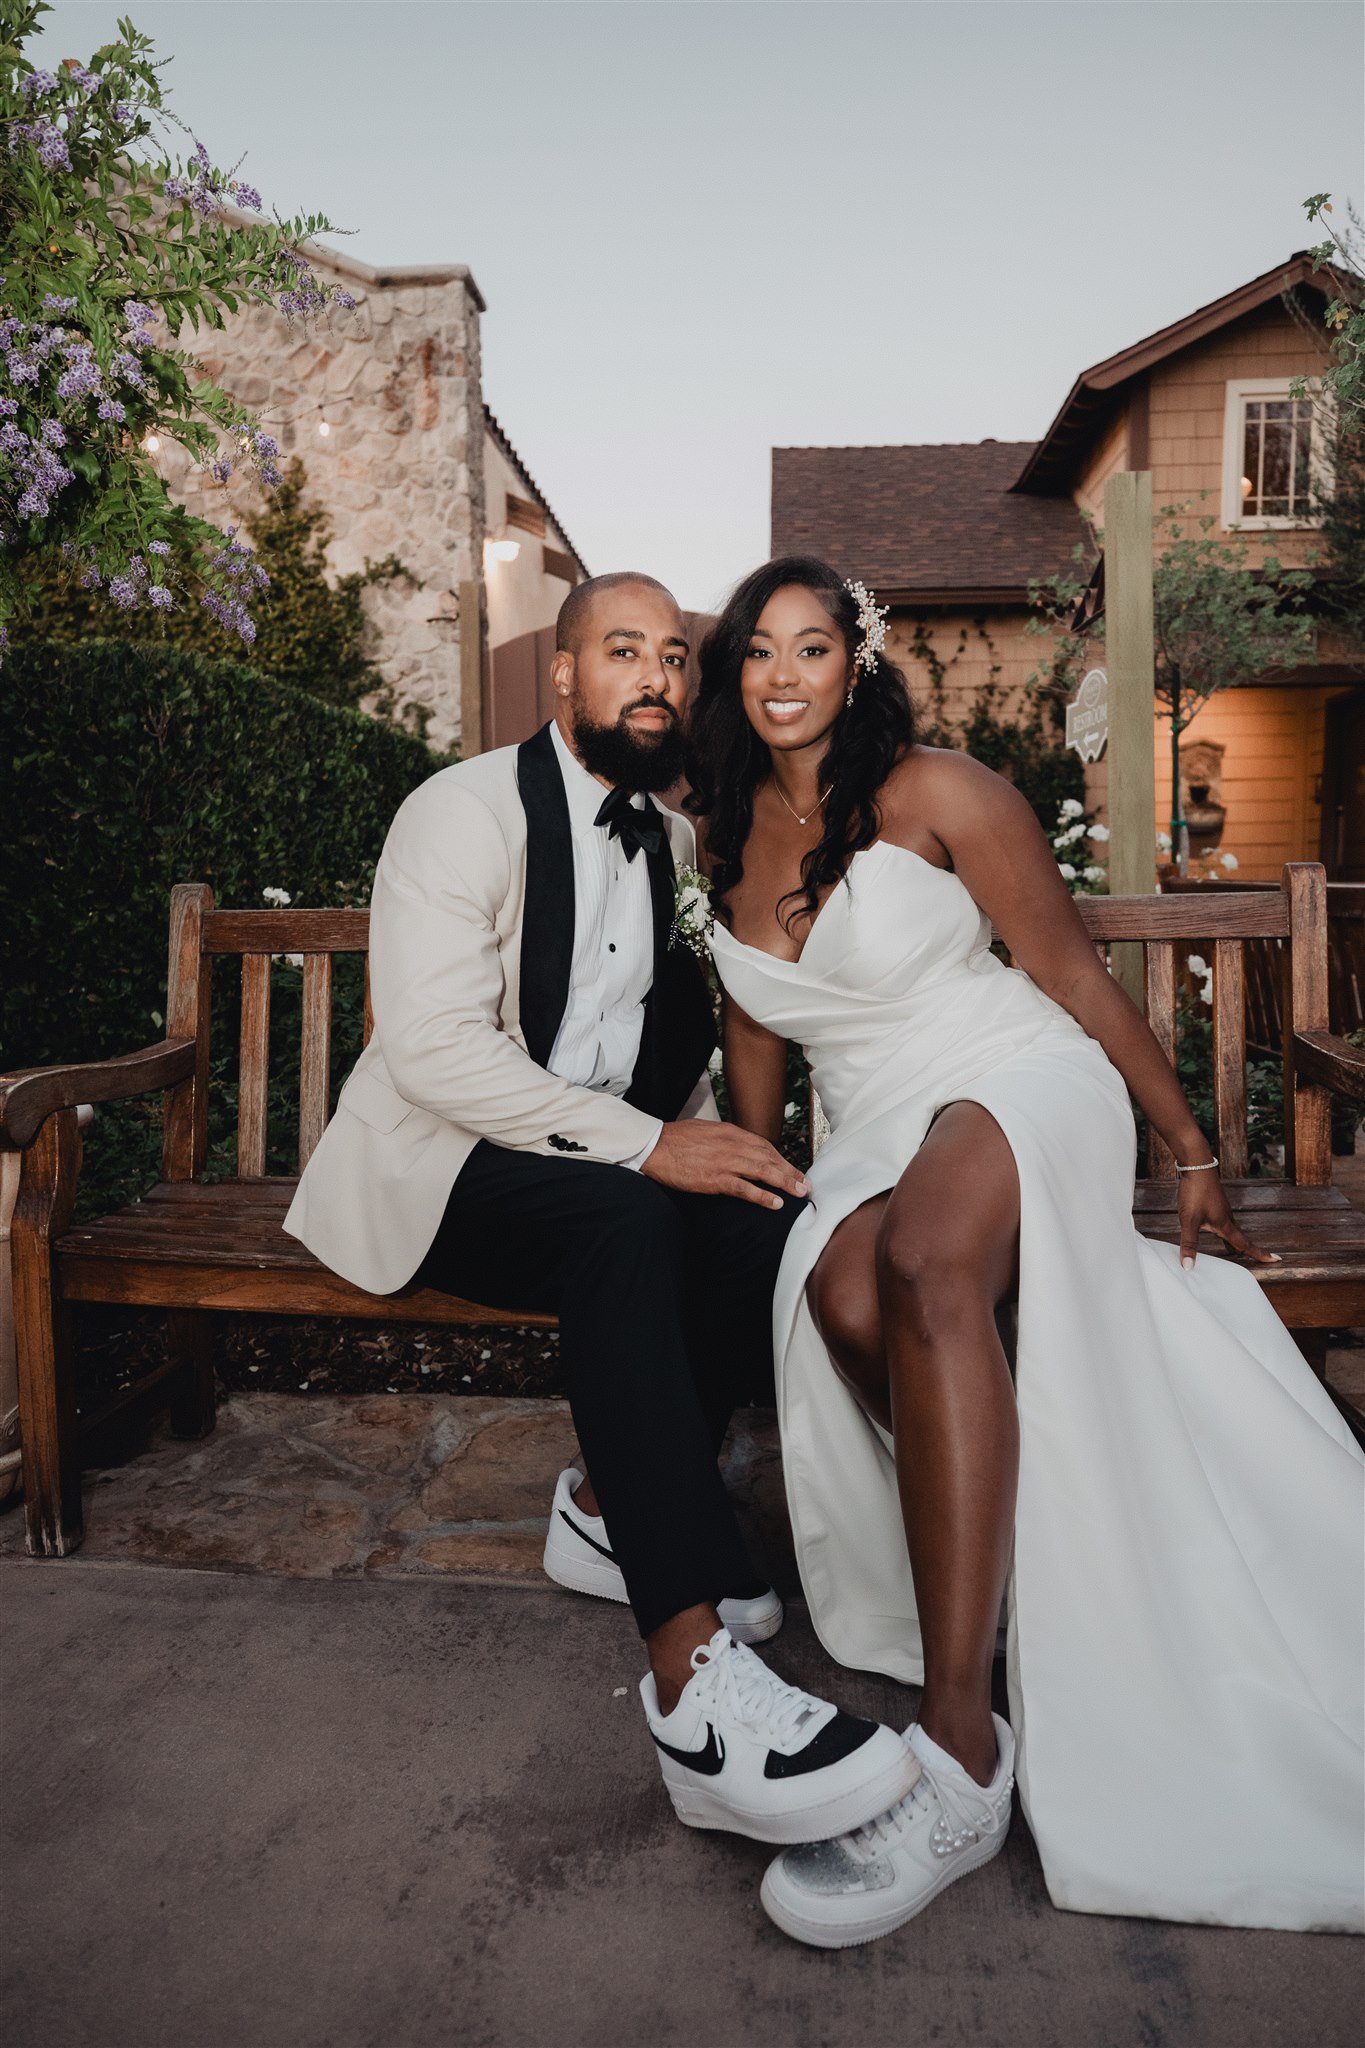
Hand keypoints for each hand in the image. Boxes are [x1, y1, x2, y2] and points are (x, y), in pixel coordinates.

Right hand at [642, 1119, 810, 1209]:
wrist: (654, 1146)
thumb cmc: (676, 1139)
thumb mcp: (706, 1130)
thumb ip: (725, 1138)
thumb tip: (738, 1147)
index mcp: (730, 1132)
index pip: (764, 1145)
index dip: (780, 1159)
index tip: (791, 1170)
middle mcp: (732, 1144)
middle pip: (769, 1158)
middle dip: (790, 1171)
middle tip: (805, 1184)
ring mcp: (725, 1161)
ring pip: (762, 1171)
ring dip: (784, 1182)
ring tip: (799, 1192)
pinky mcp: (715, 1178)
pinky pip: (744, 1188)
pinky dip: (762, 1195)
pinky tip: (775, 1202)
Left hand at [1177, 1167, 1278, 1268]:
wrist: (1196, 1164)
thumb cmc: (1195, 1191)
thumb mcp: (1189, 1220)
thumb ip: (1189, 1244)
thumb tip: (1188, 1267)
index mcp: (1225, 1224)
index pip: (1244, 1244)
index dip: (1258, 1254)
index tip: (1276, 1259)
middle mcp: (1226, 1216)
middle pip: (1239, 1238)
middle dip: (1247, 1250)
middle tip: (1260, 1259)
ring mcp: (1220, 1207)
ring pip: (1230, 1229)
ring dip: (1235, 1241)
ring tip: (1234, 1251)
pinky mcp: (1213, 1201)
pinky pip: (1222, 1220)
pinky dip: (1224, 1230)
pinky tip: (1214, 1227)